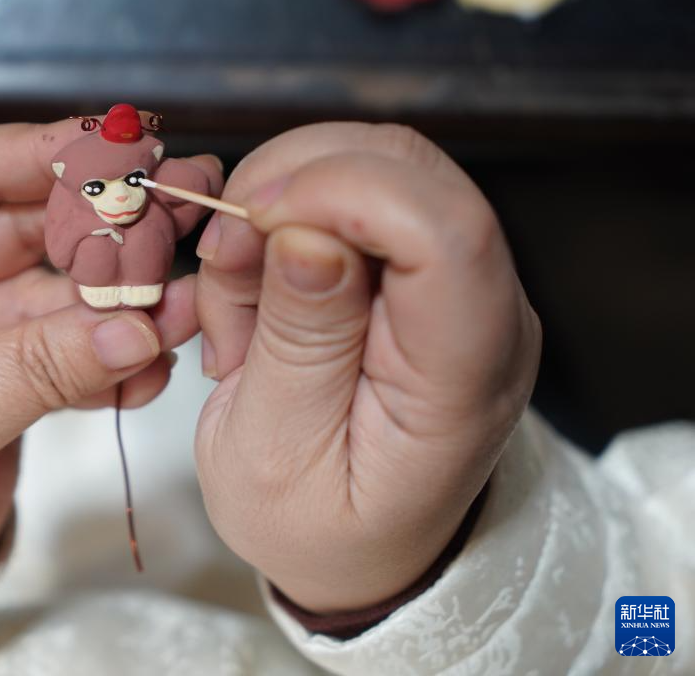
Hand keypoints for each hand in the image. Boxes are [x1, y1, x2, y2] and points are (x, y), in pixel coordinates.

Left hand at [0, 122, 222, 618]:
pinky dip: (111, 358)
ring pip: (58, 287)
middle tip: (174, 221)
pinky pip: (69, 346)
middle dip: (101, 228)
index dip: (35, 155)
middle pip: (24, 223)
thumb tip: (133, 327)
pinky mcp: (1, 370)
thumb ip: (37, 366)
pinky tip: (147, 369)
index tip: (113, 151)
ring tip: (177, 313)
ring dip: (120, 301)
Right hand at [194, 123, 539, 612]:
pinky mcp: (423, 269)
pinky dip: (284, 221)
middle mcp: (485, 311)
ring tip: (239, 302)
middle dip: (294, 182)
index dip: (342, 193)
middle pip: (409, 168)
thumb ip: (297, 341)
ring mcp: (460, 283)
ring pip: (373, 162)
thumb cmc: (319, 523)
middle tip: (223, 257)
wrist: (364, 548)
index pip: (444, 232)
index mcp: (463, 376)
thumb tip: (305, 231)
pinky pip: (352, 197)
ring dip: (280, 204)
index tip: (252, 221)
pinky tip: (259, 295)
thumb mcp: (275, 453)